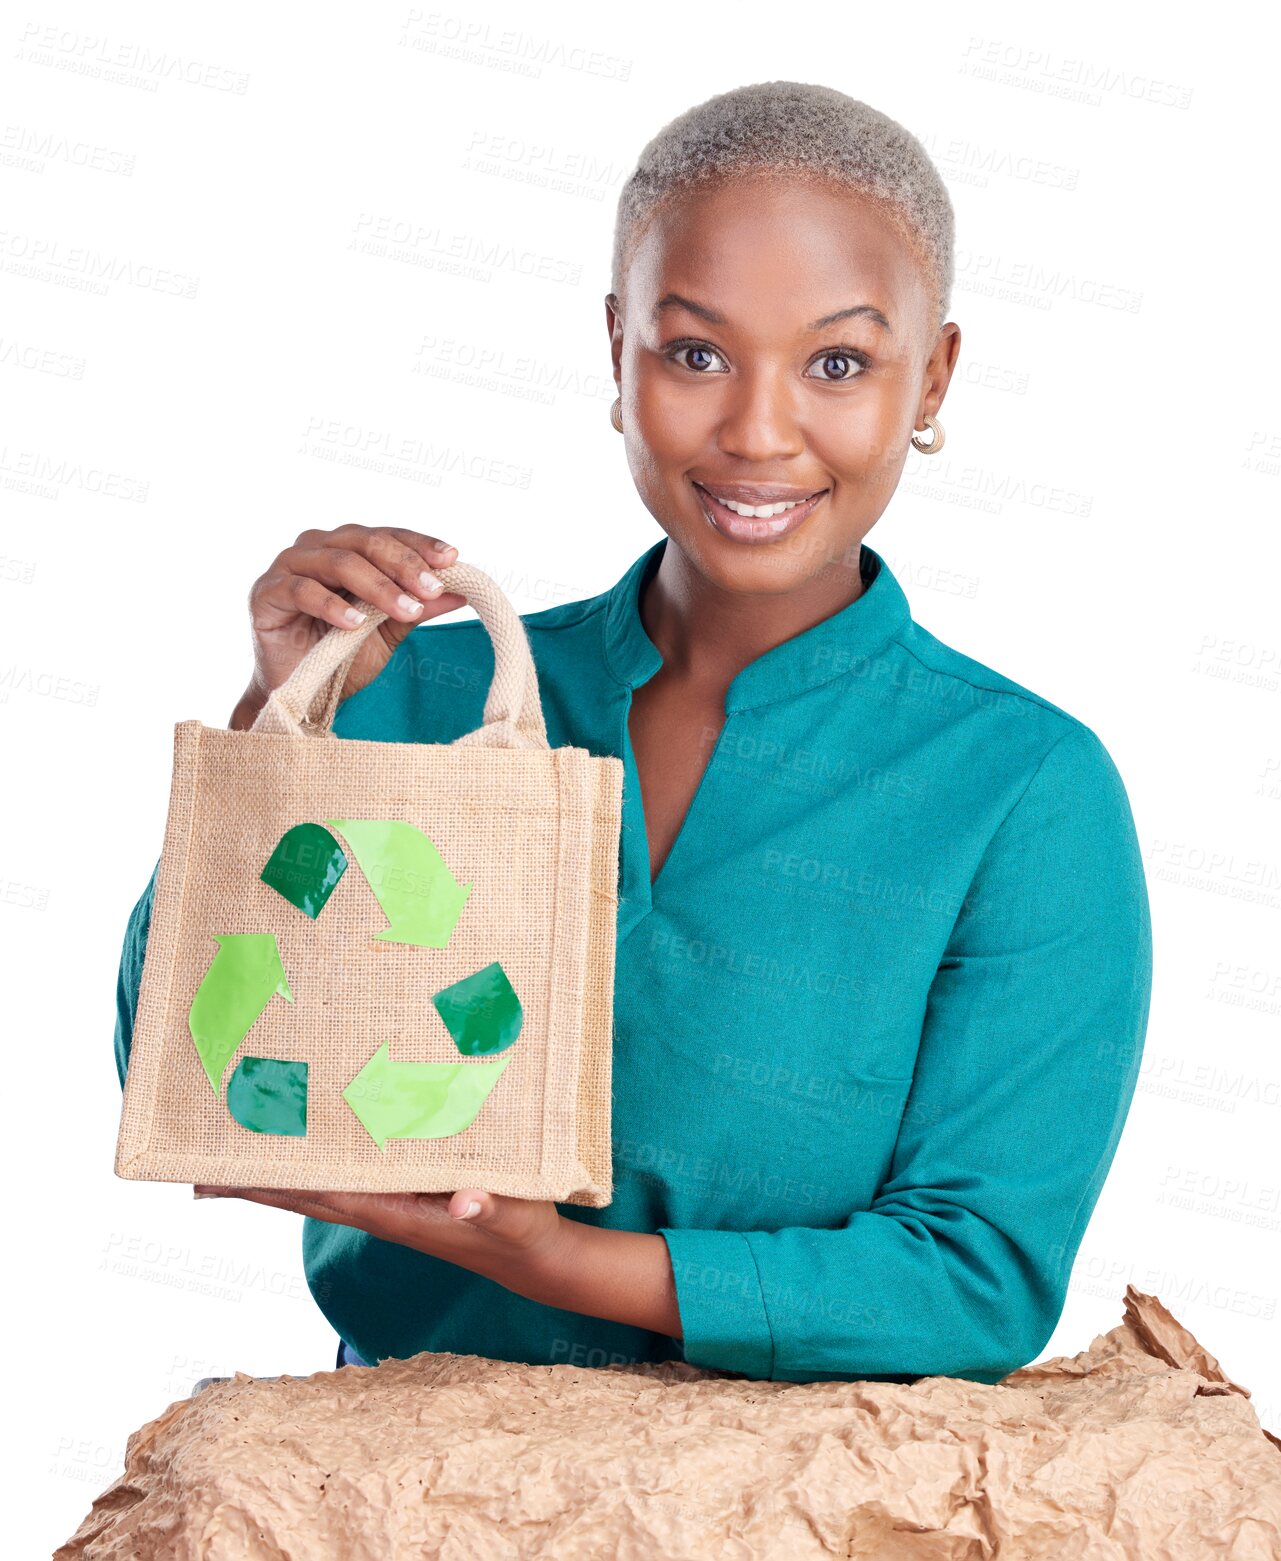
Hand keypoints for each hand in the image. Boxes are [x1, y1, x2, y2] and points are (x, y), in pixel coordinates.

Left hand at [192, 1183, 570, 1295]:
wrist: (532, 1258)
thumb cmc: (523, 1232)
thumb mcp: (516, 1215)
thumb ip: (492, 1206)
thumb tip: (465, 1201)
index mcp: (396, 1213)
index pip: (320, 1195)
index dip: (270, 1187)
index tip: (222, 1179)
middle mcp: (381, 1212)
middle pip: (302, 1197)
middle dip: (251, 1187)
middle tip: (195, 1173)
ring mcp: (388, 1208)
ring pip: (316, 1192)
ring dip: (272, 1182)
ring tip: (226, 1168)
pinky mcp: (400, 1201)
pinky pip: (342, 1184)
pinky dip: (310, 1173)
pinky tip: (299, 1162)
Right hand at [233, 525, 469, 726]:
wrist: (302, 693)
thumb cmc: (344, 656)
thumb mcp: (390, 631)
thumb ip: (418, 608)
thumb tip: (461, 593)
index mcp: (348, 548)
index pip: (388, 535)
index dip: (419, 544)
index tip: (452, 559)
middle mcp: (317, 547)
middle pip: (364, 542)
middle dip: (403, 564)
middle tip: (431, 589)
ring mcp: (288, 566)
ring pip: (337, 562)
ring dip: (376, 586)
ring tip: (404, 610)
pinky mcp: (266, 593)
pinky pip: (302, 590)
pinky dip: (332, 605)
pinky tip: (355, 623)